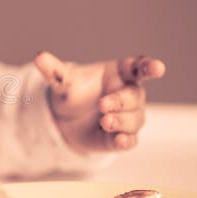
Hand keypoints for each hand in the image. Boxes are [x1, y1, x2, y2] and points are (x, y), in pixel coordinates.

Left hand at [32, 51, 165, 153]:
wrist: (64, 121)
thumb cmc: (73, 93)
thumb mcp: (62, 81)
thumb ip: (54, 70)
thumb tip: (39, 57)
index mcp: (119, 74)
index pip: (139, 68)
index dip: (149, 67)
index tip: (157, 68)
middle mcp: (127, 95)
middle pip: (135, 96)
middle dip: (121, 101)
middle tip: (103, 104)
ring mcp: (126, 118)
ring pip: (135, 119)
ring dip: (122, 121)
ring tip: (104, 120)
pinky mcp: (119, 138)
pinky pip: (130, 141)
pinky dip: (126, 140)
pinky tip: (119, 139)